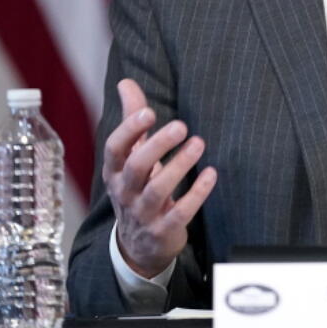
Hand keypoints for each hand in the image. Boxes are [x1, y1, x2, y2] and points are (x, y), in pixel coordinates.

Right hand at [102, 78, 216, 277]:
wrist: (138, 245)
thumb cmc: (136, 188)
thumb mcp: (130, 157)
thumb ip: (131, 120)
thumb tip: (125, 82)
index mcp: (114, 171)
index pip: (115, 148)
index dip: (129, 130)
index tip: (148, 112)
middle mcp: (125, 192)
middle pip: (136, 167)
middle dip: (158, 145)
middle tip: (181, 125)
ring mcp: (143, 214)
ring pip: (158, 189)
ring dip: (180, 165)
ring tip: (199, 143)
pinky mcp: (163, 231)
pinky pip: (180, 213)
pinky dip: (196, 194)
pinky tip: (211, 174)